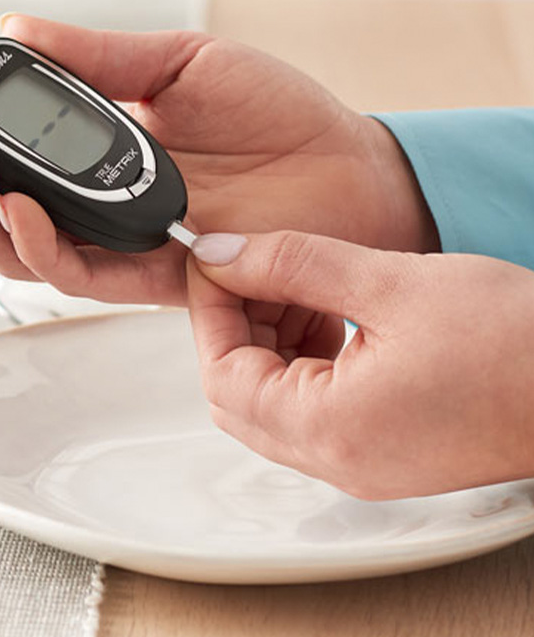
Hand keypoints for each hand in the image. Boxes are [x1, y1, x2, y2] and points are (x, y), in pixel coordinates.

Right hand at [0, 14, 437, 304]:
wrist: (346, 167)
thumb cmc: (277, 114)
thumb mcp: (183, 62)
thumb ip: (103, 56)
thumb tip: (17, 25)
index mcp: (105, 145)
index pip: (13, 139)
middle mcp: (105, 199)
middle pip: (1, 205)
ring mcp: (126, 240)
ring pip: (24, 248)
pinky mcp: (156, 276)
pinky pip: (81, 274)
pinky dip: (42, 245)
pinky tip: (24, 206)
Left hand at [188, 230, 533, 498]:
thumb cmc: (513, 341)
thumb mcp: (391, 282)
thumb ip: (293, 263)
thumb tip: (221, 252)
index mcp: (329, 430)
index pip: (223, 373)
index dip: (210, 309)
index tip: (214, 260)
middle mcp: (337, 460)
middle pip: (239, 393)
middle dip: (237, 323)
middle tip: (252, 268)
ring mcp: (359, 461)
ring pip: (272, 401)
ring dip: (270, 339)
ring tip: (299, 286)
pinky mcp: (381, 449)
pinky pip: (312, 408)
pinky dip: (304, 358)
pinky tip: (330, 315)